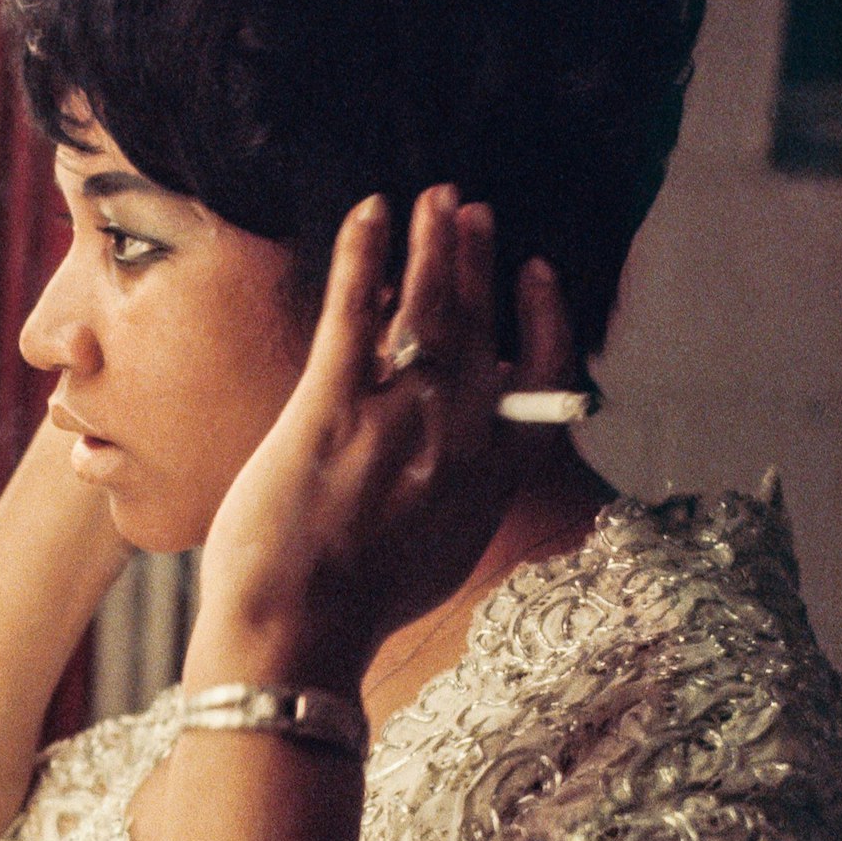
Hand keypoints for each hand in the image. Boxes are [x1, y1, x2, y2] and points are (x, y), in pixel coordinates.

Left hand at [184, 187, 575, 693]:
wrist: (296, 640)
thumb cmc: (352, 610)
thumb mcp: (436, 559)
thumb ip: (458, 500)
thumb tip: (455, 468)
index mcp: (492, 477)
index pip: (543, 379)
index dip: (545, 318)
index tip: (536, 275)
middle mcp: (459, 438)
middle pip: (483, 326)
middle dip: (478, 260)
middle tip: (468, 213)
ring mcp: (399, 418)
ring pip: (430, 306)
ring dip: (434, 242)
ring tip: (432, 200)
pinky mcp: (331, 407)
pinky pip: (358, 311)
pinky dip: (367, 253)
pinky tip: (369, 213)